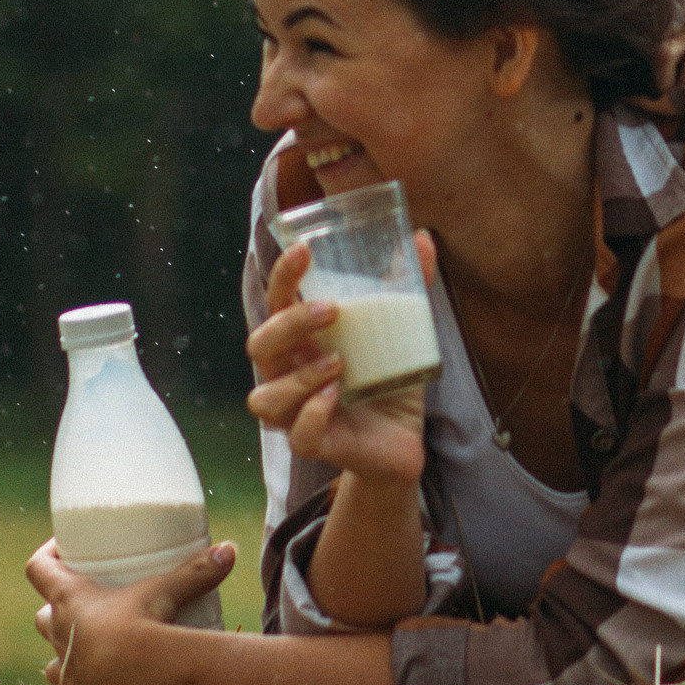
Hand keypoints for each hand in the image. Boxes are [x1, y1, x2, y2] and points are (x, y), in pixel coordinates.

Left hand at [27, 537, 235, 684]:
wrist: (136, 678)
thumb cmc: (141, 625)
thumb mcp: (166, 592)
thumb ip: (196, 571)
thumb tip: (229, 550)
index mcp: (70, 600)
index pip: (38, 569)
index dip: (45, 557)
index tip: (61, 549)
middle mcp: (60, 634)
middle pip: (42, 618)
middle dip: (56, 614)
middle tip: (84, 607)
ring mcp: (67, 671)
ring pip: (52, 664)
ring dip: (65, 657)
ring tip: (90, 655)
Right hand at [245, 236, 432, 485]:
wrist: (402, 441)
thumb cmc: (386, 380)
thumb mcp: (402, 331)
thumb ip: (409, 288)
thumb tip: (424, 239)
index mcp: (303, 342)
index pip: (276, 303)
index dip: (282, 276)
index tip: (304, 250)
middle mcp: (290, 375)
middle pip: (260, 347)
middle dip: (289, 324)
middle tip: (331, 310)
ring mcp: (298, 413)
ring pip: (265, 398)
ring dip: (298, 377)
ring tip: (339, 363)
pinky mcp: (318, 445)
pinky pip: (298, 436)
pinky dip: (313, 414)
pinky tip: (337, 396)